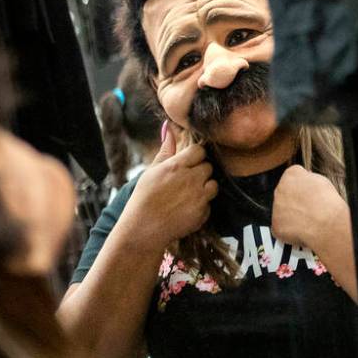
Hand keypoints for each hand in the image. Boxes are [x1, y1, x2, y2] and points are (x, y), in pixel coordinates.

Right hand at [125, 129, 216, 245]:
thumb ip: (166, 150)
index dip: (194, 157)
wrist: (143, 229)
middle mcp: (191, 179)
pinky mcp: (203, 213)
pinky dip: (201, 206)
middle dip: (199, 172)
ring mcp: (199, 197)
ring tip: (188, 195)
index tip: (187, 164)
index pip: (199, 150)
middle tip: (186, 181)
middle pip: (208, 167)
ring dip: (204, 188)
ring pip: (213, 185)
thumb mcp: (151, 171)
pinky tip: (186, 209)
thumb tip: (169, 128)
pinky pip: (209, 204)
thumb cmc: (143, 198)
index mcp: (177, 166)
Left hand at [271, 165, 346, 249]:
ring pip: (283, 211)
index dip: (303, 185)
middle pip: (285, 193)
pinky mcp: (276, 225)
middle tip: (310, 207)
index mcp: (291, 175)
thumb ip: (308, 179)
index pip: (292, 176)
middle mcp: (279, 189)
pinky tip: (304, 229)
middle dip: (295, 200)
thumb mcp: (321, 180)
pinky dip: (291, 230)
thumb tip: (305, 182)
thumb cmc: (327, 202)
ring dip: (292, 214)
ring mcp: (276, 208)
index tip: (310, 192)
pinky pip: (282, 227)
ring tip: (309, 220)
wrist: (326, 223)